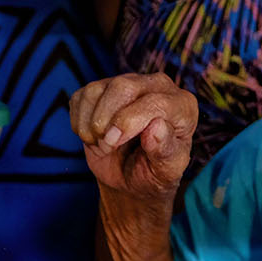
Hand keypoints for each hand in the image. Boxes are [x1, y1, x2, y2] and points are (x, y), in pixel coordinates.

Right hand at [69, 73, 197, 197]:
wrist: (131, 177)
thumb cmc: (155, 171)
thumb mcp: (166, 171)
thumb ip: (165, 150)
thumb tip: (156, 125)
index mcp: (182, 105)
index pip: (155, 102)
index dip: (128, 122)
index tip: (113, 143)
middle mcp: (158, 86)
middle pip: (123, 86)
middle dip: (107, 120)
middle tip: (106, 146)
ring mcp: (129, 83)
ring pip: (97, 89)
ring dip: (92, 124)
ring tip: (103, 145)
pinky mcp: (102, 89)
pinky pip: (80, 97)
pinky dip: (79, 122)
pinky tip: (93, 137)